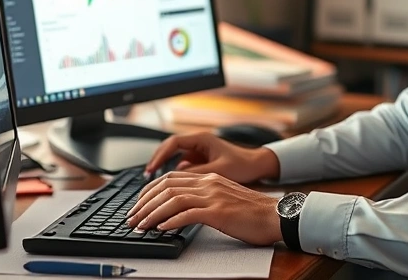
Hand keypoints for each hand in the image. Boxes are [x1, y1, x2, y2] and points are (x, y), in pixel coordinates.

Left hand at [126, 171, 281, 245]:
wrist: (276, 216)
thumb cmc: (252, 212)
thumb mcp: (224, 199)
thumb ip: (204, 199)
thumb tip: (181, 210)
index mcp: (209, 178)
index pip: (170, 178)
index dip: (150, 191)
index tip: (138, 204)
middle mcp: (209, 183)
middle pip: (166, 187)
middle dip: (144, 203)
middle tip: (132, 217)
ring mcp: (213, 196)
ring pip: (173, 199)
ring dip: (151, 213)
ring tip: (140, 226)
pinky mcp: (218, 212)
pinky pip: (187, 214)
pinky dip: (170, 221)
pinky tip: (160, 229)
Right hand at [144, 132, 279, 183]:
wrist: (258, 166)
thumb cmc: (242, 165)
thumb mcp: (218, 171)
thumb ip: (196, 173)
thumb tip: (175, 180)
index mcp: (201, 139)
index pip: (172, 143)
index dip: (159, 156)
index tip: (151, 169)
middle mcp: (198, 143)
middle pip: (169, 150)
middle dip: (157, 163)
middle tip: (147, 178)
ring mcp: (199, 152)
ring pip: (174, 159)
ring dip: (165, 171)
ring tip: (155, 186)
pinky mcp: (201, 161)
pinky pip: (182, 167)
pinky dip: (175, 177)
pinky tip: (170, 189)